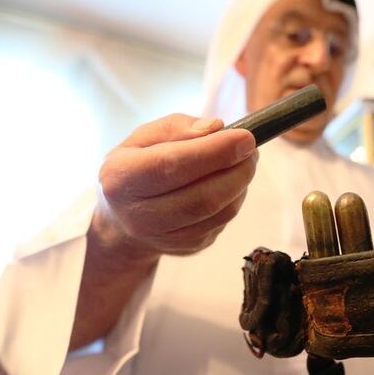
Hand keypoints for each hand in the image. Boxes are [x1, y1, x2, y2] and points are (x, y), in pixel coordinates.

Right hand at [95, 114, 257, 259]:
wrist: (123, 220)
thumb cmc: (137, 167)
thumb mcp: (143, 137)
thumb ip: (177, 127)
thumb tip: (215, 129)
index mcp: (122, 179)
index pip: (172, 165)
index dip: (215, 151)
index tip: (245, 137)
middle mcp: (139, 215)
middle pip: (202, 197)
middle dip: (238, 170)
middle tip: (252, 149)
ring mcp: (165, 238)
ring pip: (219, 213)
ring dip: (241, 184)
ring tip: (243, 162)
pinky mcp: (189, 247)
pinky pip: (223, 222)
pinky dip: (235, 199)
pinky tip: (229, 183)